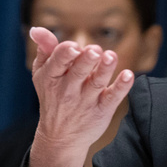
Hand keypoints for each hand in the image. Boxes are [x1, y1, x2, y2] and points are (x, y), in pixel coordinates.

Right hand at [27, 27, 134, 166]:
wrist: (60, 137)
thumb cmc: (52, 97)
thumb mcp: (43, 74)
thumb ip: (45, 49)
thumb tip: (36, 29)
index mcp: (51, 78)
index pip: (57, 63)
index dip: (65, 54)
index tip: (73, 46)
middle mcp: (68, 90)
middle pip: (78, 72)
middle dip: (86, 60)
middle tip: (94, 50)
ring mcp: (86, 101)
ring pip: (96, 83)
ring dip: (105, 69)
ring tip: (111, 56)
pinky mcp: (102, 110)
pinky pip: (113, 97)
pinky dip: (121, 87)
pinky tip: (129, 75)